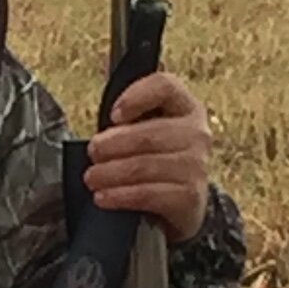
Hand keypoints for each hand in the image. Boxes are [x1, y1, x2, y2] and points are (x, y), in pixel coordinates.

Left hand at [83, 71, 213, 245]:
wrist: (180, 200)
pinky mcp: (190, 197)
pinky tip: (103, 197)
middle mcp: (197, 133)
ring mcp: (196, 166)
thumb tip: (98, 128)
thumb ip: (125, 119)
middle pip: (147, 134)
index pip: (164, 86)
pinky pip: (148, 194)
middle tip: (92, 153)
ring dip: (110, 173)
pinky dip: (120, 196)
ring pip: (144, 166)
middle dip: (111, 145)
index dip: (135, 97)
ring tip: (91, 178)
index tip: (113, 116)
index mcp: (185, 107)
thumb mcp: (143, 130)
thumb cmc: (153, 156)